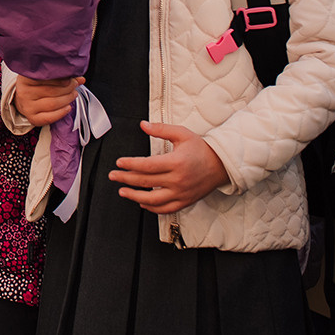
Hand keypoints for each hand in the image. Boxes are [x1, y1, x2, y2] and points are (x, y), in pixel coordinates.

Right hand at [14, 75, 83, 127]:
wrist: (24, 99)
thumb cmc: (36, 86)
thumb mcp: (45, 77)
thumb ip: (62, 76)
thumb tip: (80, 79)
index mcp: (26, 79)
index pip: (47, 77)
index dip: (62, 78)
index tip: (71, 78)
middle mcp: (24, 92)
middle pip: (52, 90)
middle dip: (68, 88)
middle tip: (74, 86)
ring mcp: (27, 106)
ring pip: (53, 103)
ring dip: (67, 99)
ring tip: (73, 94)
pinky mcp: (32, 118)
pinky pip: (50, 117)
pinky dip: (62, 112)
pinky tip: (68, 107)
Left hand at [110, 122, 229, 213]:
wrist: (222, 165)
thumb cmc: (201, 149)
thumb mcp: (182, 134)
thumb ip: (161, 129)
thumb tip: (142, 124)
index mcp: (176, 162)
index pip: (147, 166)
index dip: (130, 165)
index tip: (119, 163)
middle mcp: (178, 180)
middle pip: (146, 182)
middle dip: (125, 179)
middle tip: (113, 176)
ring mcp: (181, 193)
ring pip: (153, 200)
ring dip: (135, 197)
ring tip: (122, 191)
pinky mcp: (185, 201)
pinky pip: (165, 209)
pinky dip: (151, 208)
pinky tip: (142, 203)